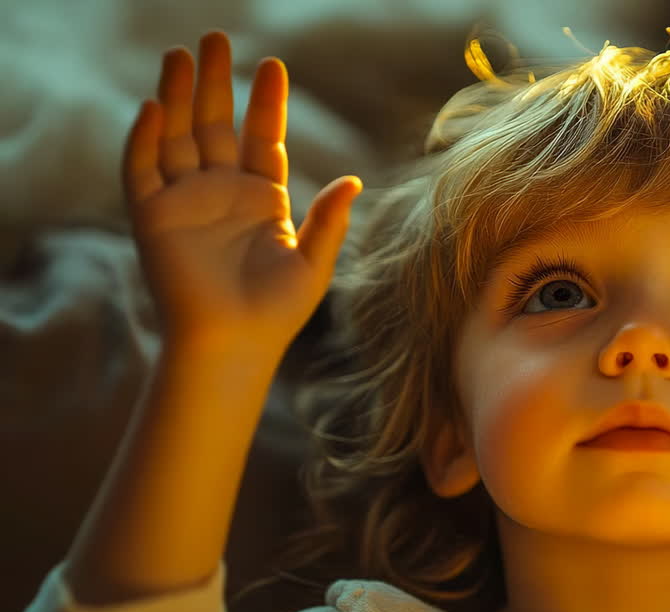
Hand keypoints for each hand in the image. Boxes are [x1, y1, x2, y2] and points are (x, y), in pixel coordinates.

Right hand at [123, 29, 361, 351]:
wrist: (233, 345)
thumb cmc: (276, 312)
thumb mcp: (312, 262)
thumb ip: (328, 220)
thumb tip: (355, 181)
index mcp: (262, 199)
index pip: (262, 137)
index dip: (267, 102)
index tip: (274, 65)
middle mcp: (221, 192)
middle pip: (214, 124)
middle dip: (215, 82)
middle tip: (216, 37)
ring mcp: (185, 201)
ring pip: (177, 135)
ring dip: (176, 95)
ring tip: (181, 54)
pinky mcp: (152, 217)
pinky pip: (143, 168)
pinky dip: (145, 138)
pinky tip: (154, 107)